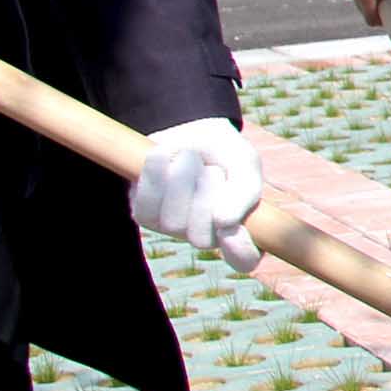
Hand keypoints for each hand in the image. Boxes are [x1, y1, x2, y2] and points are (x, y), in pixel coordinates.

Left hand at [133, 119, 263, 272]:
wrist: (189, 130)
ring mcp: (174, 228)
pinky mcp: (145, 215)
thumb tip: (224, 222)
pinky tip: (163, 156)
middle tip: (212, 169)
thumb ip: (244, 192)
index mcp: (240, 229)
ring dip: (183, 180)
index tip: (232, 229)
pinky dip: (155, 174)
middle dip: (207, 195)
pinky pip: (147, 205)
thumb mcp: (244, 164)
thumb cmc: (224, 153)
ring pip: (174, 221)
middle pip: (203, 238)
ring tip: (189, 157)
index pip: (244, 259)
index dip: (239, 250)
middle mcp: (207, 236)